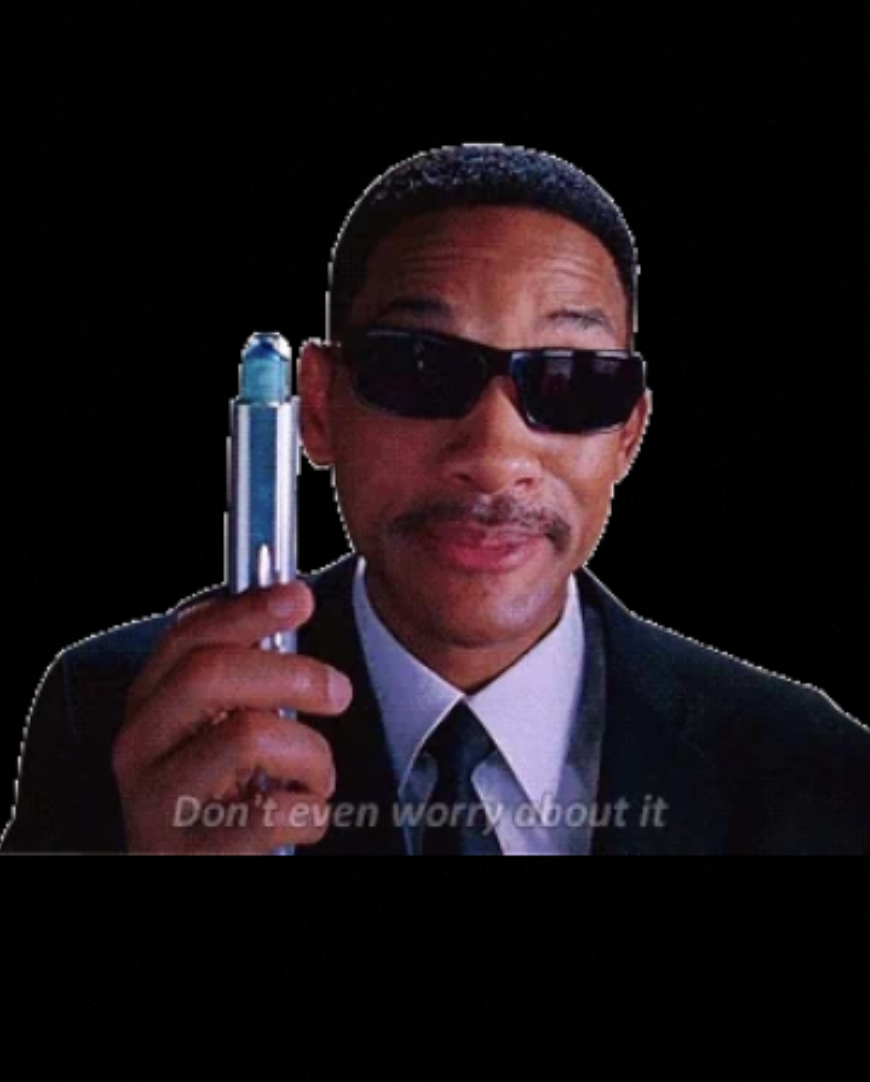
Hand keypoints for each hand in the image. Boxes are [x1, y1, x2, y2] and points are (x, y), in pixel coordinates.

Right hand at [112, 582, 352, 854]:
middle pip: (209, 672)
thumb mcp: (219, 732)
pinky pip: (269, 813)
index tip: (297, 596)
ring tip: (314, 779)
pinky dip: (309, 812)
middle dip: (291, 672)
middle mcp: (140, 748)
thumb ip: (242, 677)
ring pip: (248, 735)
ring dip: (310, 754)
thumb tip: (287, 603)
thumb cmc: (217, 802)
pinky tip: (303, 818)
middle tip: (336, 692)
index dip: (246, 609)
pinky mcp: (190, 852)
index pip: (187, 636)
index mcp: (150, 706)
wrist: (197, 872)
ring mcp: (157, 803)